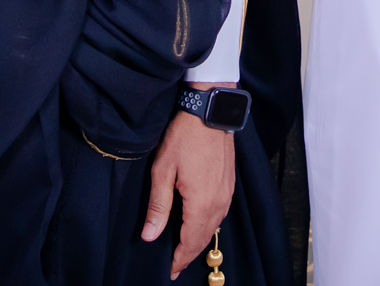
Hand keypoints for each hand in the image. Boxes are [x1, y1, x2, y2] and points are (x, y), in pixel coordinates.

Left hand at [141, 103, 235, 274]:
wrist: (210, 110)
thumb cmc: (184, 137)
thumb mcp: (162, 170)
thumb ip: (158, 206)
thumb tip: (150, 235)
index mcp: (201, 203)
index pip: (190, 241)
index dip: (180, 258)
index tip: (171, 271)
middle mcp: (219, 202)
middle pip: (204, 237)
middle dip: (189, 253)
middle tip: (176, 265)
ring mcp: (227, 192)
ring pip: (214, 226)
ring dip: (200, 239)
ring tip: (185, 248)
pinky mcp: (230, 182)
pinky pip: (220, 212)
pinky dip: (209, 224)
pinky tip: (200, 223)